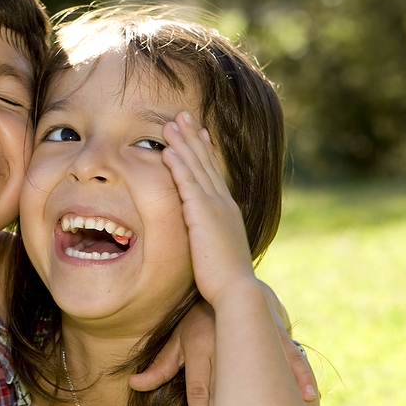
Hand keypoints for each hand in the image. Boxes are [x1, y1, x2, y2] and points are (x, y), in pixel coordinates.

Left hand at [130, 291, 319, 405]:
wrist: (223, 272)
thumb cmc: (197, 314)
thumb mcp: (176, 337)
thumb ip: (161, 365)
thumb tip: (133, 384)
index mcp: (198, 344)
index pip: (199, 388)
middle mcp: (223, 340)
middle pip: (227, 387)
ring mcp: (250, 333)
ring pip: (260, 371)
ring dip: (268, 400)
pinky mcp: (274, 329)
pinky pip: (288, 354)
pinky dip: (299, 373)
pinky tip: (309, 395)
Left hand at [160, 111, 253, 306]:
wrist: (236, 290)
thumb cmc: (227, 280)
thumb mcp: (220, 253)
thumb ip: (213, 239)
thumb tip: (207, 240)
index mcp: (228, 211)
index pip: (214, 174)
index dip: (205, 152)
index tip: (198, 133)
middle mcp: (224, 204)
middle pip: (205, 163)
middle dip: (192, 137)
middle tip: (182, 116)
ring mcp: (215, 207)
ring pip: (196, 168)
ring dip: (182, 143)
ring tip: (170, 123)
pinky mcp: (203, 215)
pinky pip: (188, 184)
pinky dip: (179, 165)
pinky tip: (168, 150)